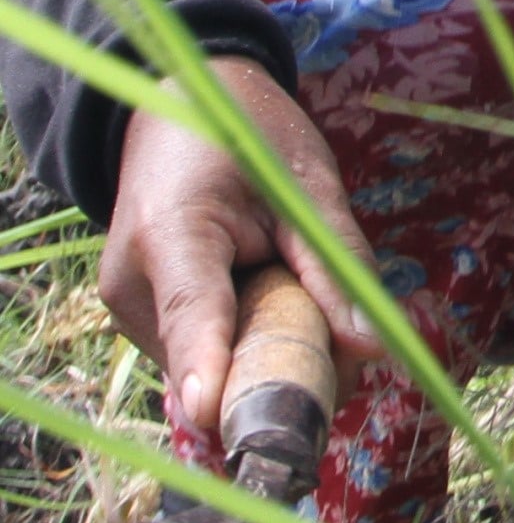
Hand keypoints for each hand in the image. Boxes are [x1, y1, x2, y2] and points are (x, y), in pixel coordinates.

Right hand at [101, 57, 388, 442]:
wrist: (177, 106)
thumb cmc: (248, 137)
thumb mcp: (308, 188)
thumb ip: (337, 267)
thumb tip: (376, 347)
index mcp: (172, 232)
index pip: (193, 313)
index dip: (207, 367)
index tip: (216, 416)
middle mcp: (133, 283)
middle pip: (214, 358)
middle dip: (282, 364)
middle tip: (344, 340)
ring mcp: (129, 306)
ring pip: (213, 363)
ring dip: (266, 348)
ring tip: (286, 283)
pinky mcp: (139, 319)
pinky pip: (206, 352)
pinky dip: (246, 338)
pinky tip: (260, 292)